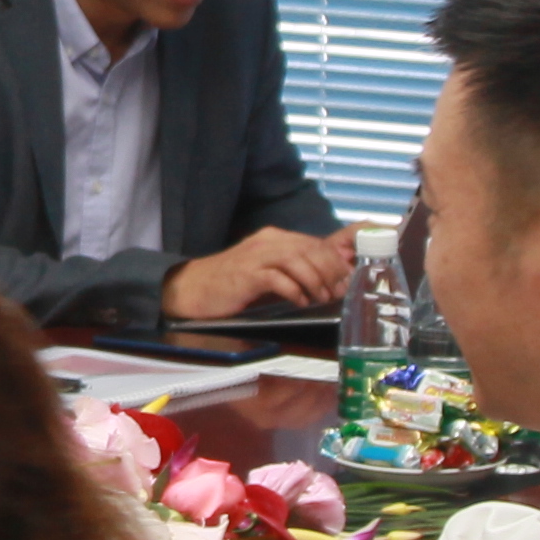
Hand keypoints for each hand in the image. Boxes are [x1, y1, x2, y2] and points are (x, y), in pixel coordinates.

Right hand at [163, 228, 353, 319]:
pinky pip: (278, 279)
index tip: (347, 279)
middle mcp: (267, 241)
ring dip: (315, 281)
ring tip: (321, 298)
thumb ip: (294, 271)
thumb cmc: (232, 284)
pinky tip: (299, 302)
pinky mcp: (246, 275)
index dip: (336, 261)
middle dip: (330, 271)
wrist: (192, 289)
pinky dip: (294, 291)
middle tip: (338, 292)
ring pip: (298, 260)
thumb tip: (329, 280)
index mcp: (274, 238)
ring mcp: (255, 256)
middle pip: (310, 249)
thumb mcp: (267, 272)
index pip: (315, 242)